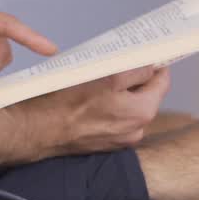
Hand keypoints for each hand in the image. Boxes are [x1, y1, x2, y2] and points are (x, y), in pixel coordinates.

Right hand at [31, 66, 171, 154]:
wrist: (36, 130)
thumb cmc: (67, 102)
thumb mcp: (108, 76)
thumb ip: (136, 70)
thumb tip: (151, 66)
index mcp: (142, 113)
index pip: (161, 81)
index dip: (155, 65)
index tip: (147, 55)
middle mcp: (135, 130)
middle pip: (145, 95)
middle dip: (133, 80)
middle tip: (114, 66)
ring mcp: (120, 140)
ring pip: (127, 106)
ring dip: (118, 94)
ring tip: (97, 84)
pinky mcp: (103, 144)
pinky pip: (113, 119)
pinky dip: (107, 108)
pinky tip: (89, 100)